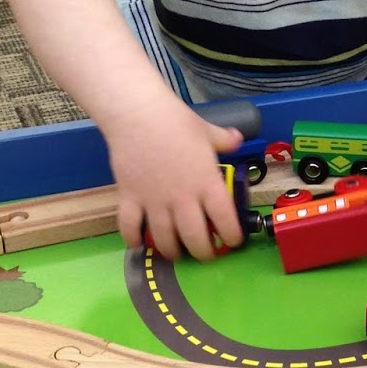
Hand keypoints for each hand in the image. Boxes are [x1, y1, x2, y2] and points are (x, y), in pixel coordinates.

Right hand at [106, 95, 245, 261]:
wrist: (138, 114)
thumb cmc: (176, 120)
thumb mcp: (206, 130)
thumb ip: (223, 140)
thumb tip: (237, 139)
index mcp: (206, 183)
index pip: (225, 220)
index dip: (232, 236)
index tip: (233, 241)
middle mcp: (182, 198)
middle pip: (195, 238)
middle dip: (203, 252)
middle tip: (205, 254)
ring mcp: (154, 201)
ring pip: (164, 239)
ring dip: (172, 251)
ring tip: (176, 253)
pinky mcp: (130, 198)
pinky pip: (130, 227)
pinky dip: (133, 239)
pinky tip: (138, 243)